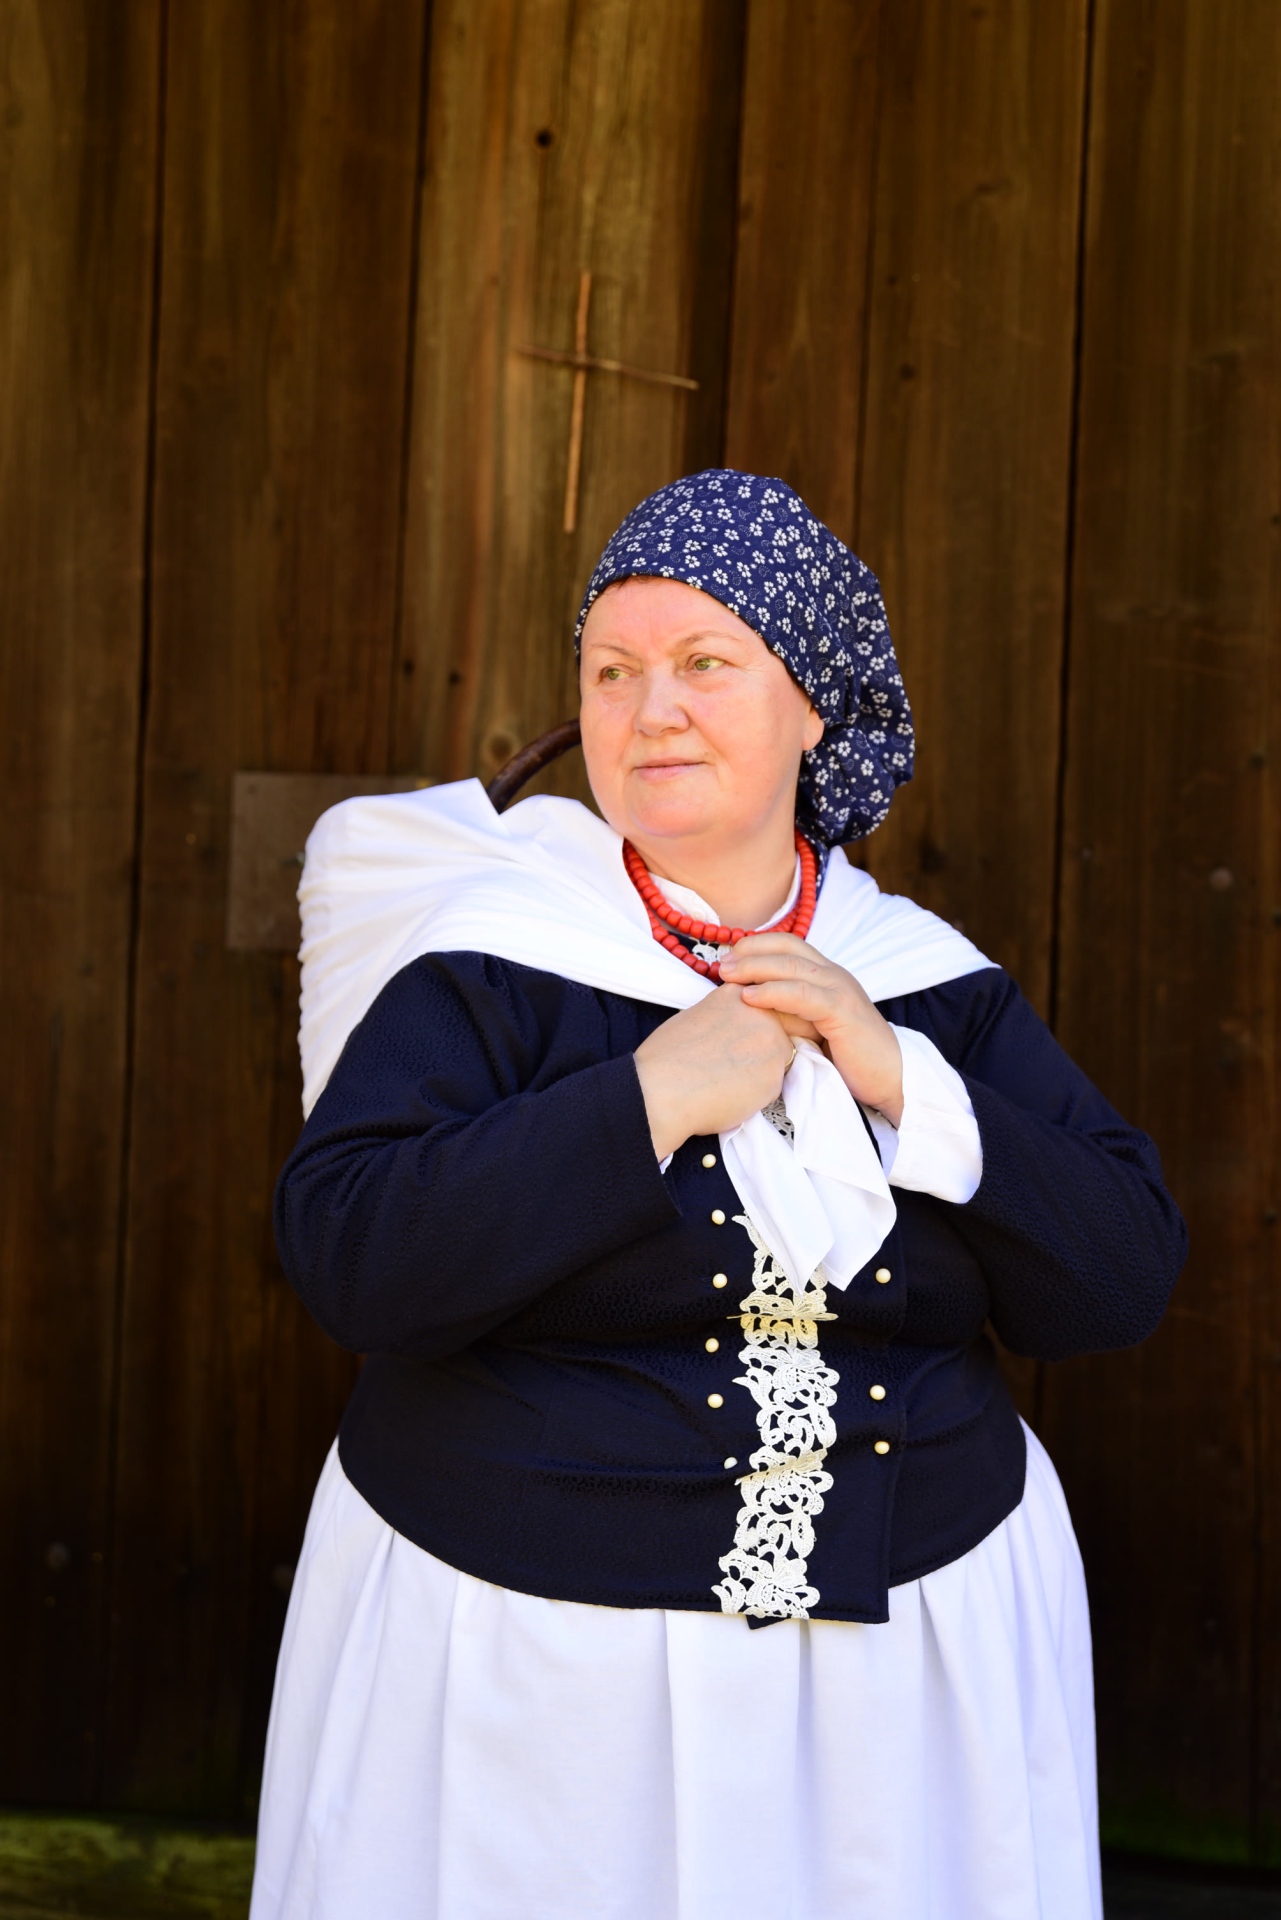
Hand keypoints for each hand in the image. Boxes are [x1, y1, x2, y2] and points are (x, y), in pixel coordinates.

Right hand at [633, 986, 794, 1160]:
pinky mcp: (774, 1077)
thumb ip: (726, 1016)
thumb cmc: (666, 1057)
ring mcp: (772, 1044)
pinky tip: (730, 1094)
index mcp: (738, 994)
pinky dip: (755, 1094)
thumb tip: (736, 1029)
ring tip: (727, 1079)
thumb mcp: (697, 1015)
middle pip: (776, 1030)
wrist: (659, 1089)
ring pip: (777, 1060)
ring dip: (761, 1070)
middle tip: (730, 1064)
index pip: (762, 1007)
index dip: (749, 1029)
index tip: (734, 1042)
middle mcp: (761, 1013)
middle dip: (761, 1047)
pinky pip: (772, 1087)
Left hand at [717, 932, 903, 1124]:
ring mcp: (841, 990)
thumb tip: (745, 1004)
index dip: (755, 945)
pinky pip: (804, 995)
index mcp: (826, 975)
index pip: (788, 944)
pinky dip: (774, 992)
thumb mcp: (811, 1027)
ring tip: (727, 975)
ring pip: (793, 967)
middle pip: (787, 948)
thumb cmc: (847, 1058)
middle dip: (749, 951)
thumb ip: (788, 1011)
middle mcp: (834, 975)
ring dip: (756, 967)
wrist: (889, 1079)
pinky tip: (750, 997)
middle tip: (720, 965)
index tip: (725, 958)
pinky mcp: (844, 1012)